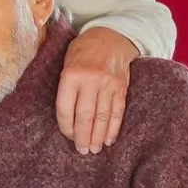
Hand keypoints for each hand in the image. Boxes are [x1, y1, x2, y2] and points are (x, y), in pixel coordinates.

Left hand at [57, 27, 137, 154]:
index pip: (65, 108)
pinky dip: (113, 127)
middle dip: (83, 136)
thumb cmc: (81, 51)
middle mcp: (90, 81)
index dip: (66, 125)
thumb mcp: (65, 63)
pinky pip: (117, 111)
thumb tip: (65, 116)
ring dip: (98, 136)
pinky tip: (109, 139)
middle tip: (81, 150)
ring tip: (94, 149)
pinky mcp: (121, 87)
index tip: (67, 136)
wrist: (110, 37)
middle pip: (85, 116)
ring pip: (102, 116)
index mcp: (70, 75)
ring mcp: (108, 84)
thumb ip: (65, 87)